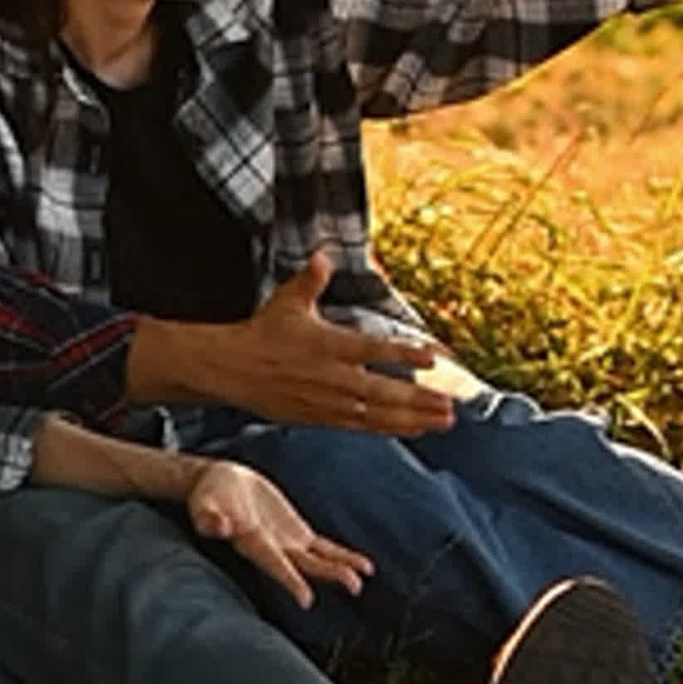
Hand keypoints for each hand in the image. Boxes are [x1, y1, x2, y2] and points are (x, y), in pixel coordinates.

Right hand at [181, 458, 373, 607]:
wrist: (220, 485)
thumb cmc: (209, 495)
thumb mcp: (204, 503)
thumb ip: (209, 516)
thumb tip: (218, 526)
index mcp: (251, 542)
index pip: (274, 563)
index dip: (290, 580)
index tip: (307, 599)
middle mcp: (273, 549)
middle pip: (305, 565)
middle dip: (329, 575)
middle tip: (355, 586)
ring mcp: (287, 543)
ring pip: (319, 560)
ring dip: (341, 568)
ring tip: (364, 577)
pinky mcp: (297, 533)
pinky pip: (324, 547)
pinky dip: (342, 556)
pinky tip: (364, 566)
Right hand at [198, 251, 457, 433]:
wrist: (231, 368)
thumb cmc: (263, 331)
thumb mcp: (288, 300)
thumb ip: (311, 279)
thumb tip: (324, 254)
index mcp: (327, 345)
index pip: (372, 350)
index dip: (403, 355)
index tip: (432, 358)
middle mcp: (331, 377)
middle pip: (382, 392)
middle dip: (418, 400)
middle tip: (451, 406)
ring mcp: (327, 401)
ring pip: (375, 415)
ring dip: (411, 418)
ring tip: (443, 421)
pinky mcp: (319, 418)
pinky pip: (360, 426)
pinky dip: (388, 427)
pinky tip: (413, 428)